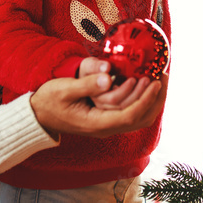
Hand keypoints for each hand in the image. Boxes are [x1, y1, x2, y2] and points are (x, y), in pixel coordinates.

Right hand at [30, 65, 166, 138]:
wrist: (39, 116)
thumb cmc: (49, 101)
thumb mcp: (64, 89)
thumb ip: (86, 84)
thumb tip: (107, 77)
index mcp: (97, 123)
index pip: (130, 115)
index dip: (145, 99)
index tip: (155, 82)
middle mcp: (106, 128)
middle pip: (140, 119)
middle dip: (156, 99)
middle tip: (163, 75)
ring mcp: (108, 125)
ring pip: (139, 118)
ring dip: (152, 100)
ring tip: (159, 78)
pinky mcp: (108, 119)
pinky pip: (133, 113)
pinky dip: (143, 100)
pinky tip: (146, 84)